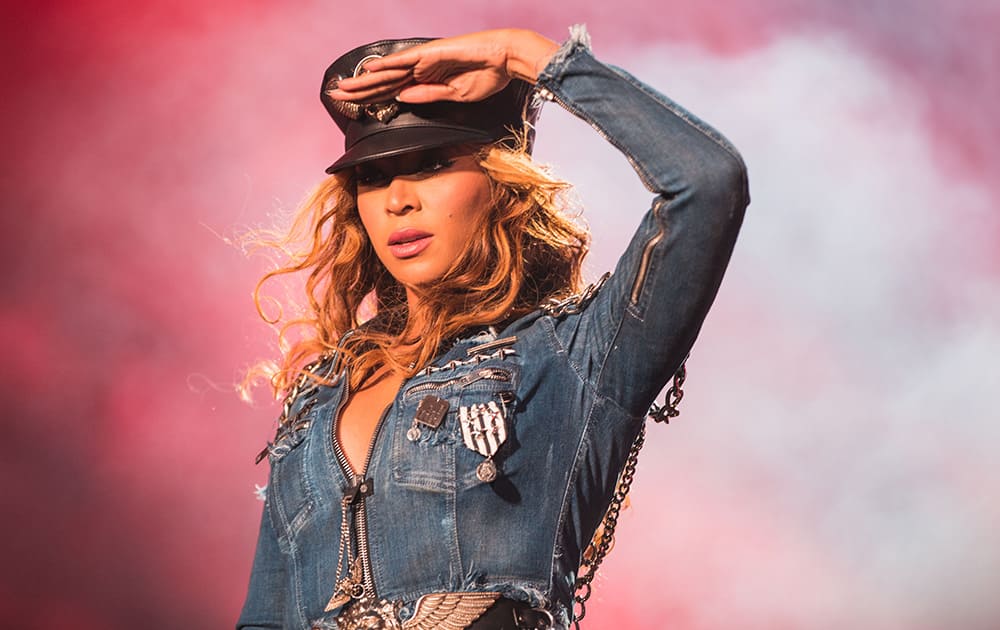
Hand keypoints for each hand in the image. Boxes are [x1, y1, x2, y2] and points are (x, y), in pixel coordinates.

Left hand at [328, 29, 557, 104]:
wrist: (506, 59)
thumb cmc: (487, 76)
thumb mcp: (454, 95)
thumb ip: (428, 96)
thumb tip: (401, 99)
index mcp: (426, 79)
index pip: (392, 91)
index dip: (372, 98)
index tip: (353, 106)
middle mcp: (421, 68)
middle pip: (383, 81)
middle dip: (359, 90)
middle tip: (335, 96)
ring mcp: (424, 60)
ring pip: (388, 72)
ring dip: (364, 80)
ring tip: (343, 87)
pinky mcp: (431, 54)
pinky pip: (404, 61)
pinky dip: (386, 66)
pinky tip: (368, 71)